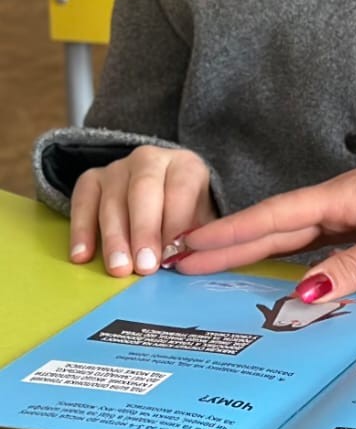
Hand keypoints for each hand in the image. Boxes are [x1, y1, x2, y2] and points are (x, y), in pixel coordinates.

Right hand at [69, 145, 217, 275]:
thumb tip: (186, 259)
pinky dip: (81, 230)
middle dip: (144, 231)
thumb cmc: (185, 210)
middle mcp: (149, 159)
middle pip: (144, 191)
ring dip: (114, 238)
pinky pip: (82, 201)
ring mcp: (117, 168)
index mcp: (185, 165)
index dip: (176, 223)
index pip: (180, 189)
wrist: (159, 189)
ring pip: (112, 200)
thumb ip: (196, 234)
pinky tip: (82, 256)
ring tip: (119, 268)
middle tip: (145, 266)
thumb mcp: (200, 218)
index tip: (172, 256)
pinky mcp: (91, 178)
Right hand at [172, 155, 355, 293]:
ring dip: (261, 256)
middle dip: (229, 244)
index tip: (186, 244)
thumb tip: (304, 294)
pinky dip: (307, 267)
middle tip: (178, 262)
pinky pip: (331, 252)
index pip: (276, 215)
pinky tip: (290, 284)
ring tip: (215, 273)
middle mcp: (347, 202)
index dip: (229, 232)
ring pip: (301, 241)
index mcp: (347, 194)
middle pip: (278, 227)